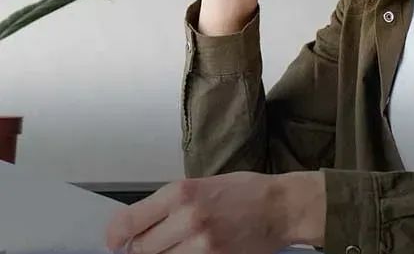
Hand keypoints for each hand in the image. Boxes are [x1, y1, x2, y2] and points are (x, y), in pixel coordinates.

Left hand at [105, 171, 326, 253]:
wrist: (280, 208)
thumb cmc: (245, 192)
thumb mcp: (204, 184)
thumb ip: (172, 203)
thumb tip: (142, 223)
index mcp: (183, 192)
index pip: (132, 220)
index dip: (116, 234)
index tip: (113, 240)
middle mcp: (188, 218)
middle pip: (141, 249)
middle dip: (139, 250)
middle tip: (146, 246)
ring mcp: (201, 246)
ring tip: (173, 248)